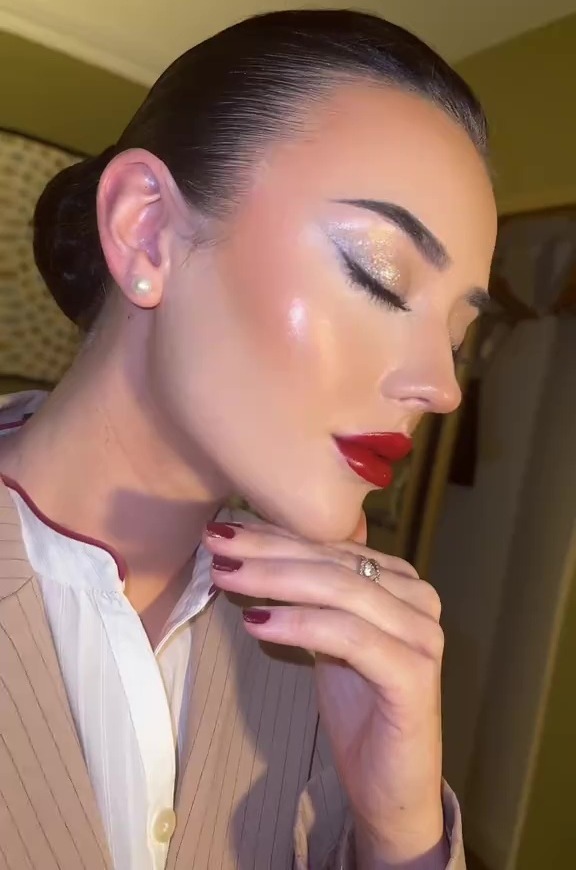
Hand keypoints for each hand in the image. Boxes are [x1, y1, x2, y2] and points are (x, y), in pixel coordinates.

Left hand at [204, 519, 447, 867]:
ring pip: (339, 591)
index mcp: (401, 582)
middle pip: (331, 562)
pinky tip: (257, 622)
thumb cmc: (359, 708)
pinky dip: (299, 624)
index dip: (275, 535)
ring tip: (226, 577)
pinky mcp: (414, 675)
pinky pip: (349, 636)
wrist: (391, 786)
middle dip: (267, 550)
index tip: (225, 529)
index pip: (329, 546)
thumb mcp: (328, 639)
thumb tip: (249, 554)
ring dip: (274, 580)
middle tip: (216, 544)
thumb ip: (309, 596)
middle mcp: (419, 599)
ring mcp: (422, 636)